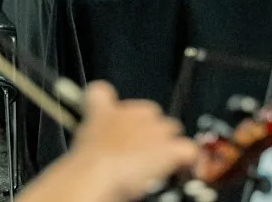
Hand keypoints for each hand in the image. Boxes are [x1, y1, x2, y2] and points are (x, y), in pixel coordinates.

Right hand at [64, 81, 197, 201]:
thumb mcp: (83, 131)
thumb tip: (96, 113)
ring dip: (166, 145)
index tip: (123, 130)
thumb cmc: (87, 160)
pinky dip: (186, 159)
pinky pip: (188, 149)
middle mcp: (137, 112)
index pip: (118, 99)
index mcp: (111, 107)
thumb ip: (94, 116)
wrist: (98, 172)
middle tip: (138, 153)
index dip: (125, 117)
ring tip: (155, 164)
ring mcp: (156, 129)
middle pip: (152, 116)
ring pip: (171, 130)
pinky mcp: (170, 148)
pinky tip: (178, 168)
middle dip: (148, 133)